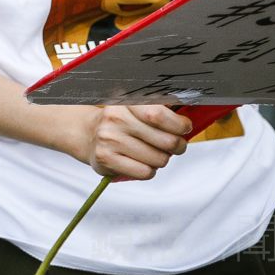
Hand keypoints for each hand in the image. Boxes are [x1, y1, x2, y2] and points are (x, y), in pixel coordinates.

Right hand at [73, 104, 190, 180]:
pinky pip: (145, 172)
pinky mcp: (105, 159)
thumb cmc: (120, 123)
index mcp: (125, 101)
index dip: (179, 124)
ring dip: (161, 159)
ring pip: (158, 159)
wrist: (87, 133)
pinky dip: (148, 171)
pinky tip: (140, 162)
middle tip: (175, 145)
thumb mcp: (135, 108)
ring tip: (151, 153)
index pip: (158, 114)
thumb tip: (188, 122)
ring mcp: (109, 139)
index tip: (184, 127)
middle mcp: (115, 118)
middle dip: (178, 146)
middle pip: (166, 141)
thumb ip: (160, 110)